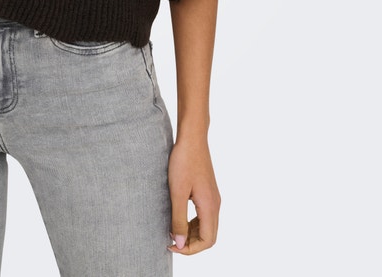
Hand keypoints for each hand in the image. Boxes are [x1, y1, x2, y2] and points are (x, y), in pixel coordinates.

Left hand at [167, 134, 220, 254]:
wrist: (192, 137)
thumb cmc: (184, 161)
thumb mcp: (177, 192)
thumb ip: (178, 219)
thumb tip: (179, 244)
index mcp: (210, 207)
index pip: (208, 241)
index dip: (190, 249)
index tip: (172, 245)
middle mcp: (215, 204)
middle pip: (209, 236)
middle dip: (191, 244)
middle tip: (171, 241)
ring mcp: (213, 198)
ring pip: (208, 227)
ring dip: (192, 234)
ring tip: (173, 232)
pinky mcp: (208, 191)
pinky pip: (204, 216)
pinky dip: (194, 223)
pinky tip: (179, 218)